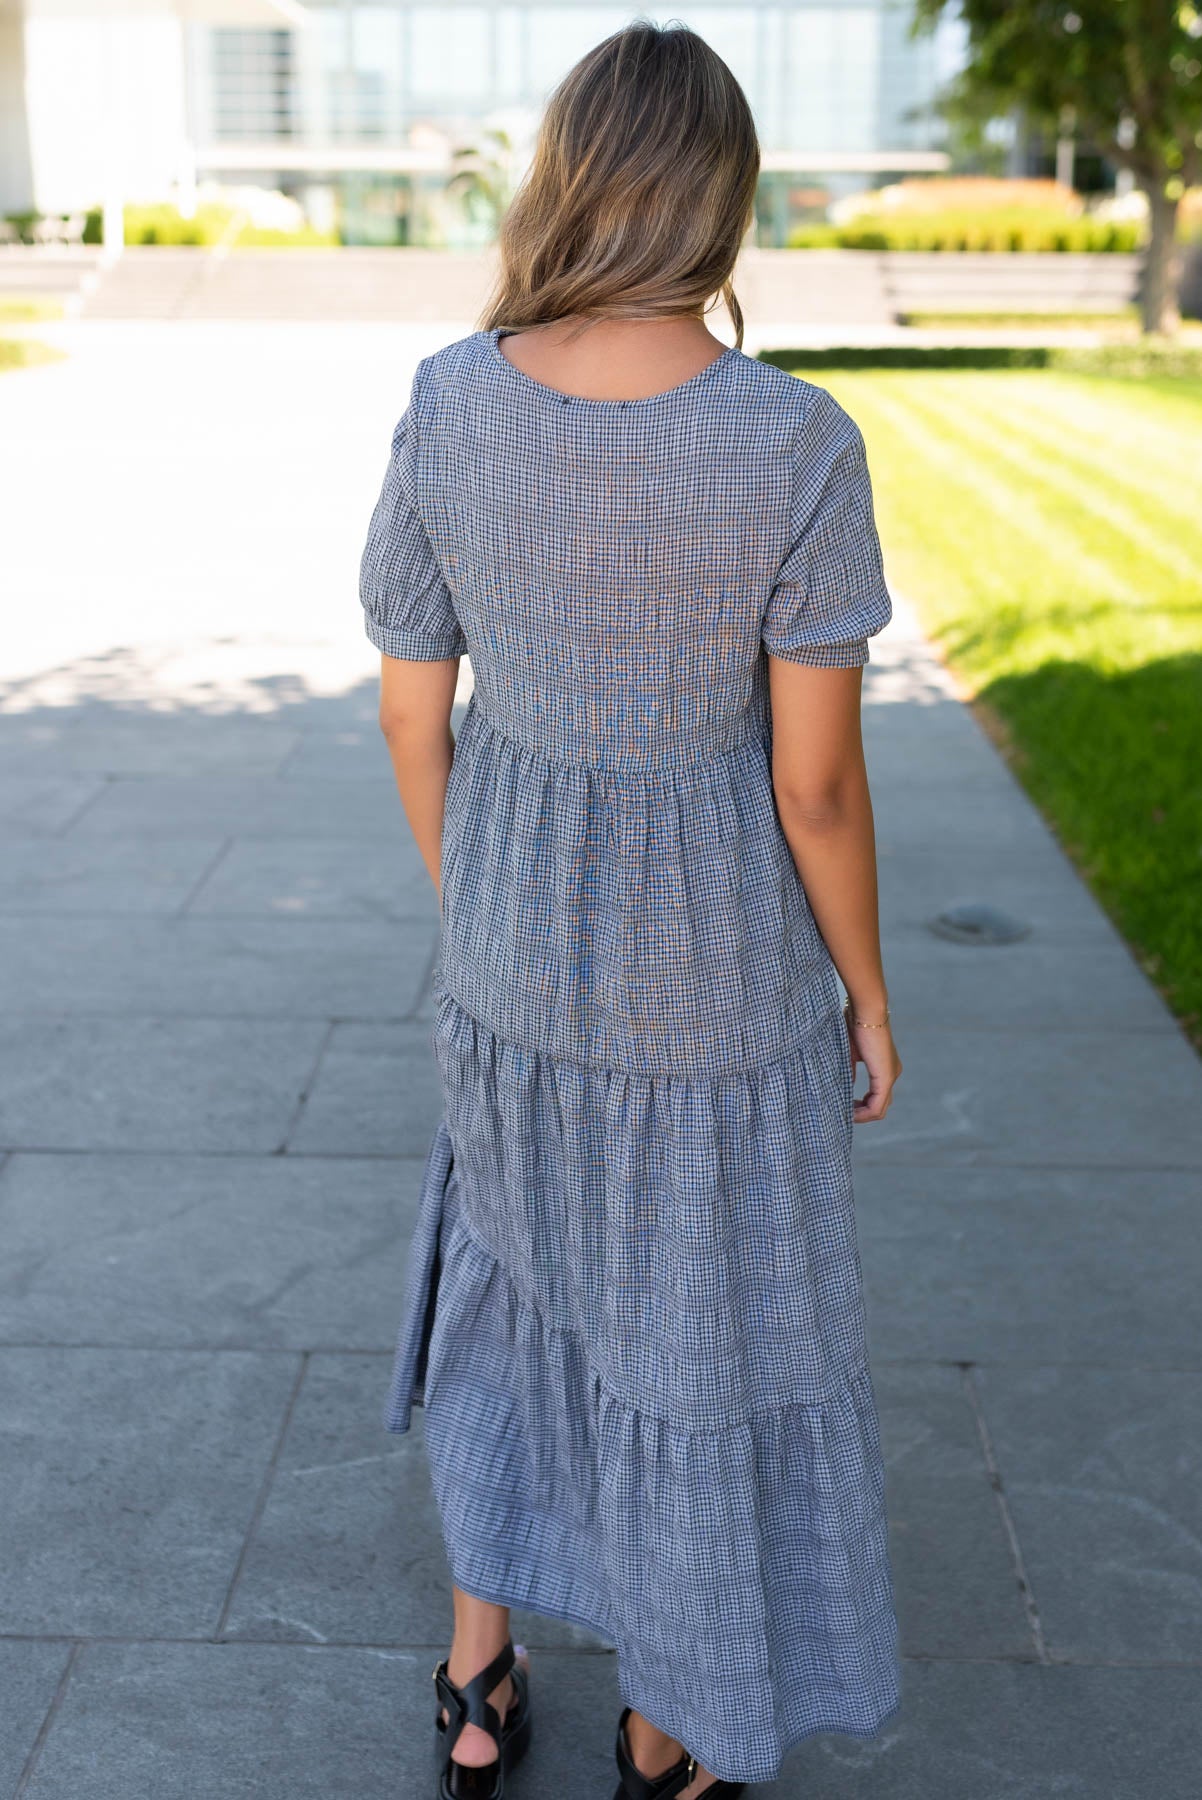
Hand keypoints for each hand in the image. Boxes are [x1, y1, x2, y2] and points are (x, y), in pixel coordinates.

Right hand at [844, 1008, 901, 1123]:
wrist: (864, 1011)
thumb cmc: (854, 1025)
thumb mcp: (849, 1053)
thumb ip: (849, 1071)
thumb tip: (845, 1087)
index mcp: (885, 1066)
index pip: (878, 1096)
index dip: (861, 1106)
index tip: (844, 1105)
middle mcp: (893, 1073)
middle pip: (880, 1106)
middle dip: (862, 1113)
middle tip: (845, 1113)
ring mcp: (891, 1076)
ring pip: (880, 1109)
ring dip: (863, 1115)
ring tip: (847, 1115)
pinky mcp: (886, 1077)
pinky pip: (877, 1106)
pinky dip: (864, 1113)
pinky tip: (851, 1112)